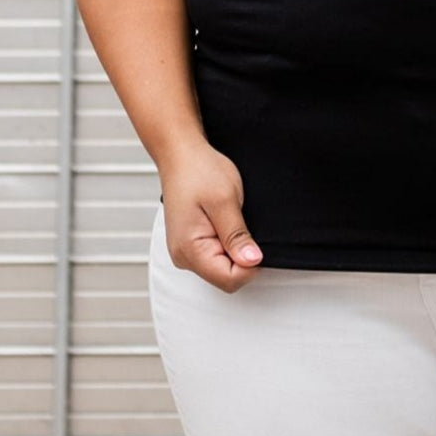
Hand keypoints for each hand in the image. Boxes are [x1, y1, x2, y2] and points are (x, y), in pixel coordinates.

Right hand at [158, 141, 263, 293]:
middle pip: (227, 277)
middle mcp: (183, 257)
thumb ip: (237, 235)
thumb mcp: (225, 200)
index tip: (254, 238)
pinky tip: (224, 221)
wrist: (181, 155)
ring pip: (223, 268)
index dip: (251, 264)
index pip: (230, 280)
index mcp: (190, 249)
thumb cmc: (199, 171)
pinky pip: (216, 256)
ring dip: (234, 248)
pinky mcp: (190, 245)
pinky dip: (226, 243)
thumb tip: (253, 261)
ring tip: (229, 218)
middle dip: (242, 256)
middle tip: (239, 222)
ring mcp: (185, 252)